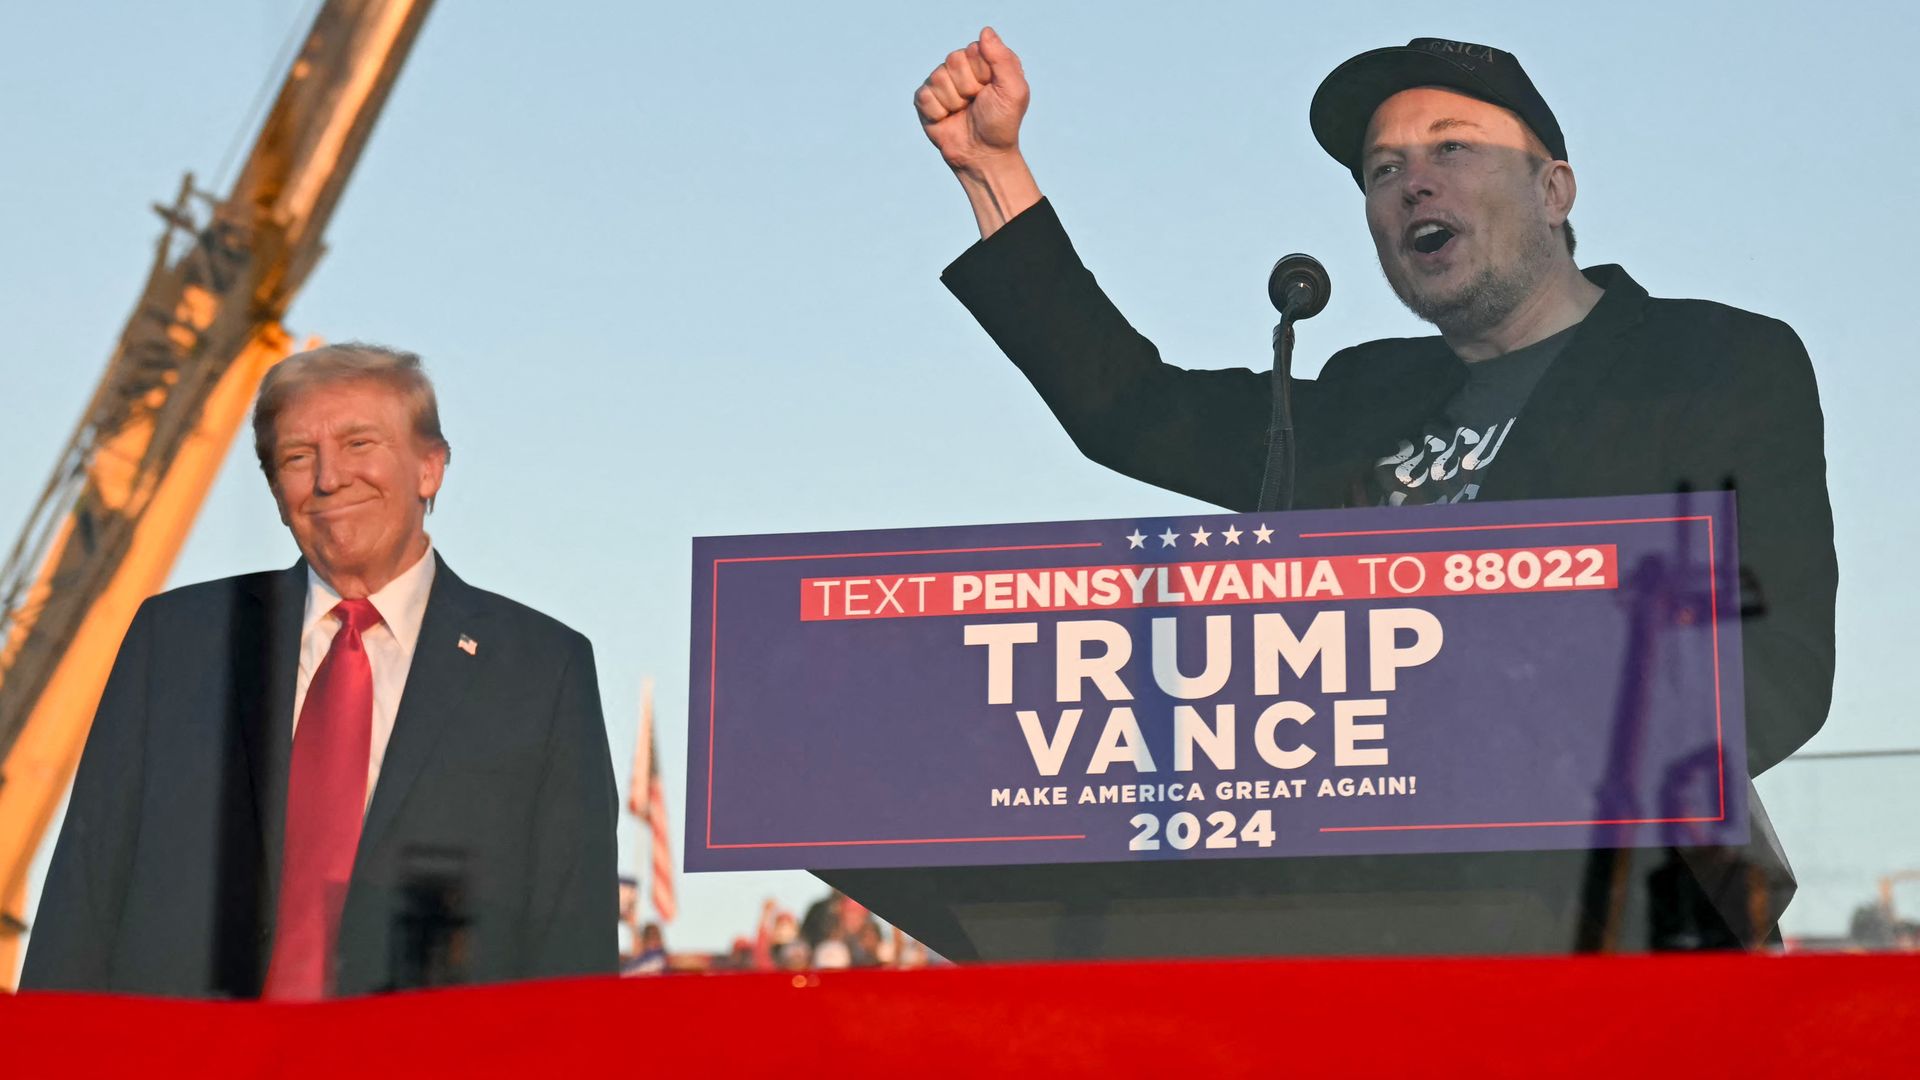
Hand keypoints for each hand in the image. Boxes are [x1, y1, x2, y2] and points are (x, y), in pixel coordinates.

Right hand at [915, 27, 1028, 172]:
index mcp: (983, 60)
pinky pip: (925, 96)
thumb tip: (985, 31)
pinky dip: (938, 112)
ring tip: (963, 112)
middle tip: (976, 103)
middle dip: (967, 88)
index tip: (991, 90)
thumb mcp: (1013, 90)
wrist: (983, 154)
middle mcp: (960, 67)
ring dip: (953, 102)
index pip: (973, 50)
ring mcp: (941, 83)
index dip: (982, 73)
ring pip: (938, 78)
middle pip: (953, 61)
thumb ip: (1003, 58)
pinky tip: (947, 119)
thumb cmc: (1001, 122)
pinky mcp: (925, 100)